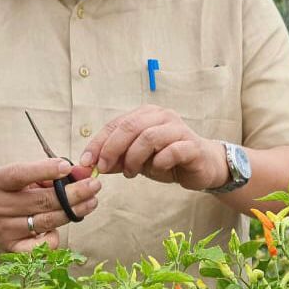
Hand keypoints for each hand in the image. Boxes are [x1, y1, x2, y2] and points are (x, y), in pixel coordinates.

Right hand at [0, 159, 100, 251]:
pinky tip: (66, 223)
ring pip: (45, 221)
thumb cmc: (12, 190)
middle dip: (74, 193)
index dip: (45, 170)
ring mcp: (4, 229)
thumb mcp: (23, 174)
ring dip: (74, 212)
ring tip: (92, 201)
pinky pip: (40, 246)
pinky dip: (55, 236)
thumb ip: (49, 171)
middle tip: (95, 185)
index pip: (20, 174)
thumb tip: (81, 172)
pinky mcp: (12, 248)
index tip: (68, 167)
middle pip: (41, 201)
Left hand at [80, 106, 227, 190]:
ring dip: (134, 158)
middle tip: (104, 169)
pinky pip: (172, 150)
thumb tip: (90, 165)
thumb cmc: (168, 159)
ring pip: (149, 137)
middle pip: (131, 127)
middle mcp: (162, 116)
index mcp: (146, 115)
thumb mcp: (137, 160)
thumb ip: (116, 160)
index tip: (86, 162)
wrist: (203, 166)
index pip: (116, 124)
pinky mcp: (192, 145)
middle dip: (112, 149)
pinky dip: (159, 162)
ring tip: (130, 173)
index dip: (98, 143)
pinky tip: (155, 170)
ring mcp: (179, 129)